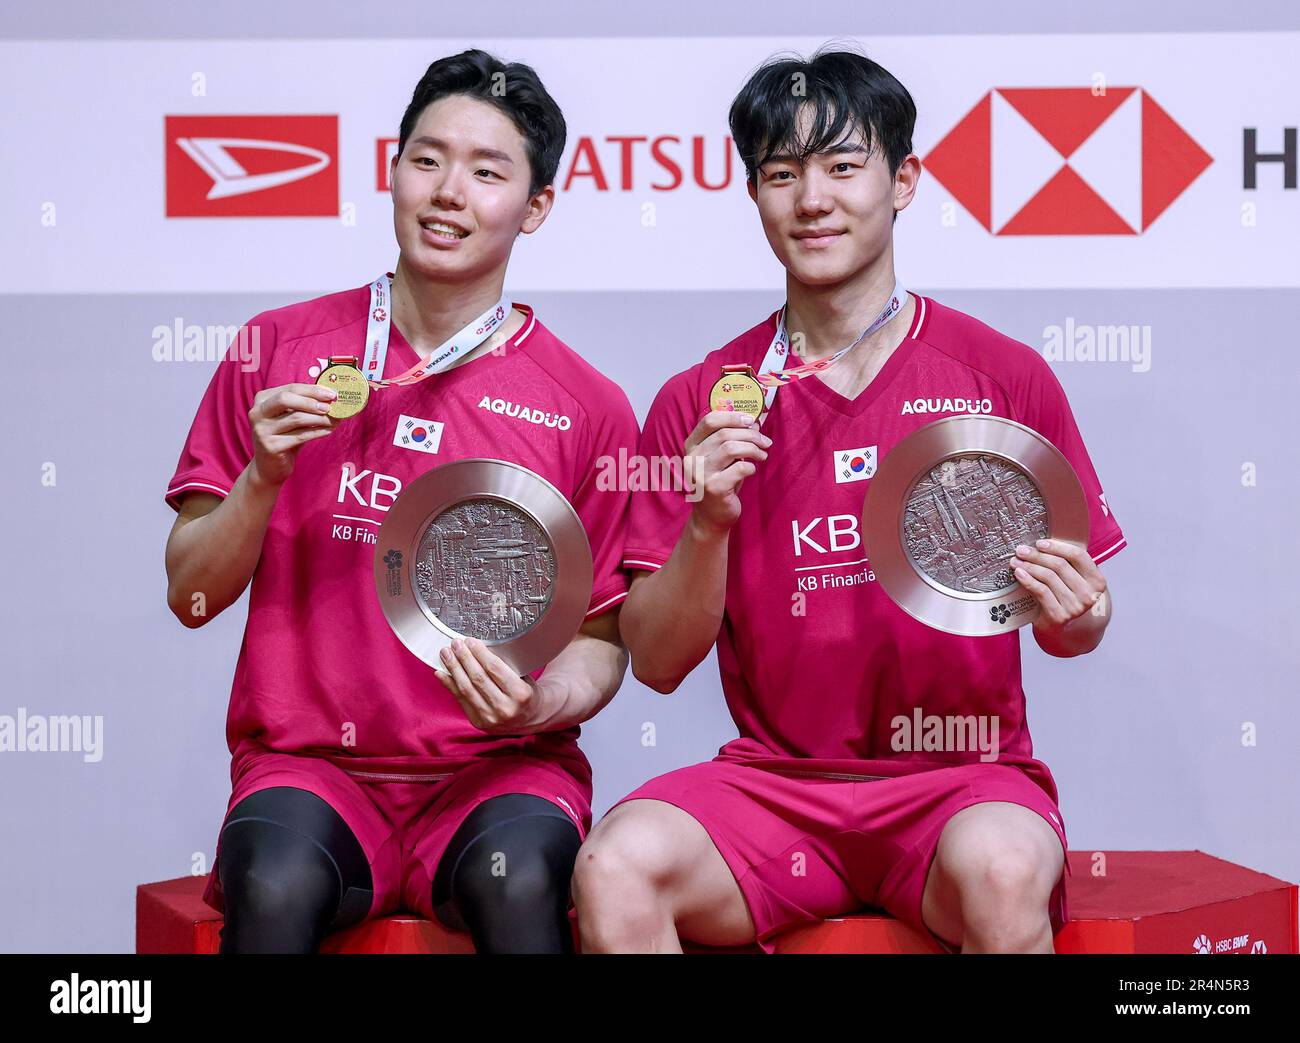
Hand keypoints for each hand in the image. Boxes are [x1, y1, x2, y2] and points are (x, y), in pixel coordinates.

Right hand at [248, 383, 339, 487]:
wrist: (268, 466)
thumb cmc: (284, 436)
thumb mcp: (290, 417)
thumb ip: (304, 405)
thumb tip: (330, 397)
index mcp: (262, 400)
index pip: (290, 388)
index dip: (313, 390)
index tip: (332, 394)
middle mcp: (257, 413)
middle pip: (286, 399)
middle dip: (312, 401)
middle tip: (330, 407)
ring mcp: (262, 430)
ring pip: (296, 418)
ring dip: (320, 418)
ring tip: (335, 420)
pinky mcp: (271, 446)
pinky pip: (300, 436)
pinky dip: (318, 431)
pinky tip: (329, 430)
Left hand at [436, 638, 542, 733]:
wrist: (530, 718)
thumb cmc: (525, 693)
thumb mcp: (523, 676)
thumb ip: (503, 666)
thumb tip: (477, 648)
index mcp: (520, 693)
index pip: (495, 668)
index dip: (479, 653)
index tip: (470, 641)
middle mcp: (505, 707)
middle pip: (478, 677)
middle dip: (464, 658)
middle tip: (455, 644)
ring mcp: (491, 717)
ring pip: (466, 688)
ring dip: (453, 668)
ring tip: (446, 654)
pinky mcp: (479, 722)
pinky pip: (460, 699)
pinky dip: (449, 684)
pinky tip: (441, 673)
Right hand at [682, 410, 771, 533]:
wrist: (711, 517)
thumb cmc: (719, 482)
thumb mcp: (722, 458)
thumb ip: (733, 439)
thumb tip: (754, 424)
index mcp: (691, 446)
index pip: (709, 421)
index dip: (732, 417)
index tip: (750, 421)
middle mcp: (692, 458)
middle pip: (725, 434)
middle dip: (750, 435)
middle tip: (765, 442)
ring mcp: (700, 474)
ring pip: (731, 448)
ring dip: (753, 449)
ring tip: (763, 455)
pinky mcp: (713, 488)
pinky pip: (739, 469)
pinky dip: (751, 467)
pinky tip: (752, 470)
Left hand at [1011, 538, 1107, 635]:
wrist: (1062, 626)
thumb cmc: (1066, 595)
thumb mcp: (1073, 579)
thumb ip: (1067, 562)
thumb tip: (1042, 542)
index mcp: (1097, 581)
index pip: (1079, 556)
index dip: (1057, 547)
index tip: (1039, 543)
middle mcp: (1089, 594)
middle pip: (1060, 565)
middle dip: (1037, 555)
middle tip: (1021, 550)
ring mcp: (1075, 607)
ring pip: (1048, 577)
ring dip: (1029, 566)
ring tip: (1016, 561)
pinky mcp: (1060, 616)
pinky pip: (1040, 591)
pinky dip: (1027, 580)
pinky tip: (1019, 573)